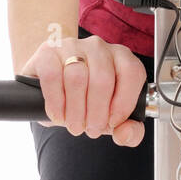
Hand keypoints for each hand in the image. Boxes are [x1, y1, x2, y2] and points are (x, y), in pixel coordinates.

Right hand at [20, 35, 146, 146]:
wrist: (53, 88)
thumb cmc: (88, 101)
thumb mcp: (112, 118)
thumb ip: (130, 130)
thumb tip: (125, 133)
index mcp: (122, 57)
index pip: (132, 73)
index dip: (124, 103)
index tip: (112, 122)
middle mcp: (99, 47)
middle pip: (102, 79)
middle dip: (96, 113)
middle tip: (90, 130)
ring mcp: (73, 46)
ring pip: (77, 78)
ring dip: (75, 110)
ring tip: (74, 124)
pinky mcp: (48, 51)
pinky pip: (52, 76)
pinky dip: (55, 102)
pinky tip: (58, 114)